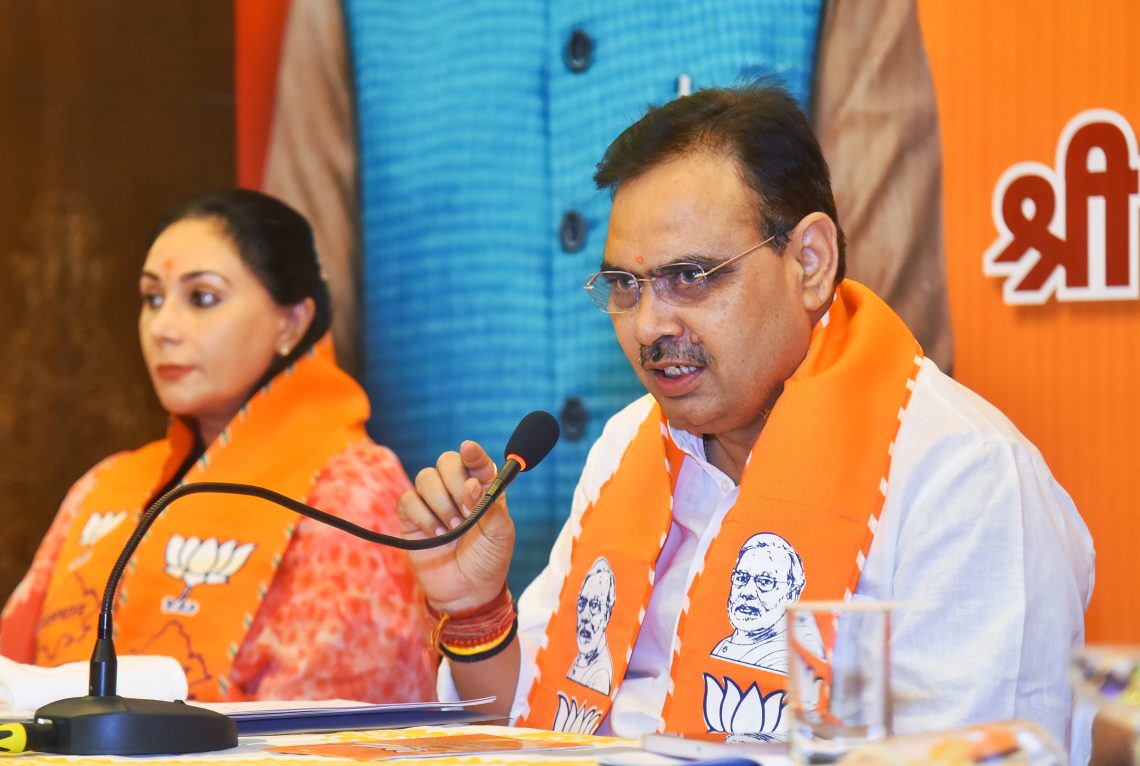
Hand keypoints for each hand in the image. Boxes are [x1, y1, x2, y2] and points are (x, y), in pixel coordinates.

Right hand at [397, 440, 514, 612]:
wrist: (467, 592)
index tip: (469, 449)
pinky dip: (423, 516)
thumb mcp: (500, 534)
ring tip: (453, 528)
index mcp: (483, 488)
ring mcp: (432, 502)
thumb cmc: (488, 560)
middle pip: (446, 461)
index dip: (472, 452)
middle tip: (465, 511)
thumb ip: (490, 507)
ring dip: (441, 503)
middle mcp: (456, 489)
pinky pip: (408, 500)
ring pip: (425, 477)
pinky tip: (436, 534)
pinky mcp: (412, 517)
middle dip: (455, 483)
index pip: (476, 461)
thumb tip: (472, 486)